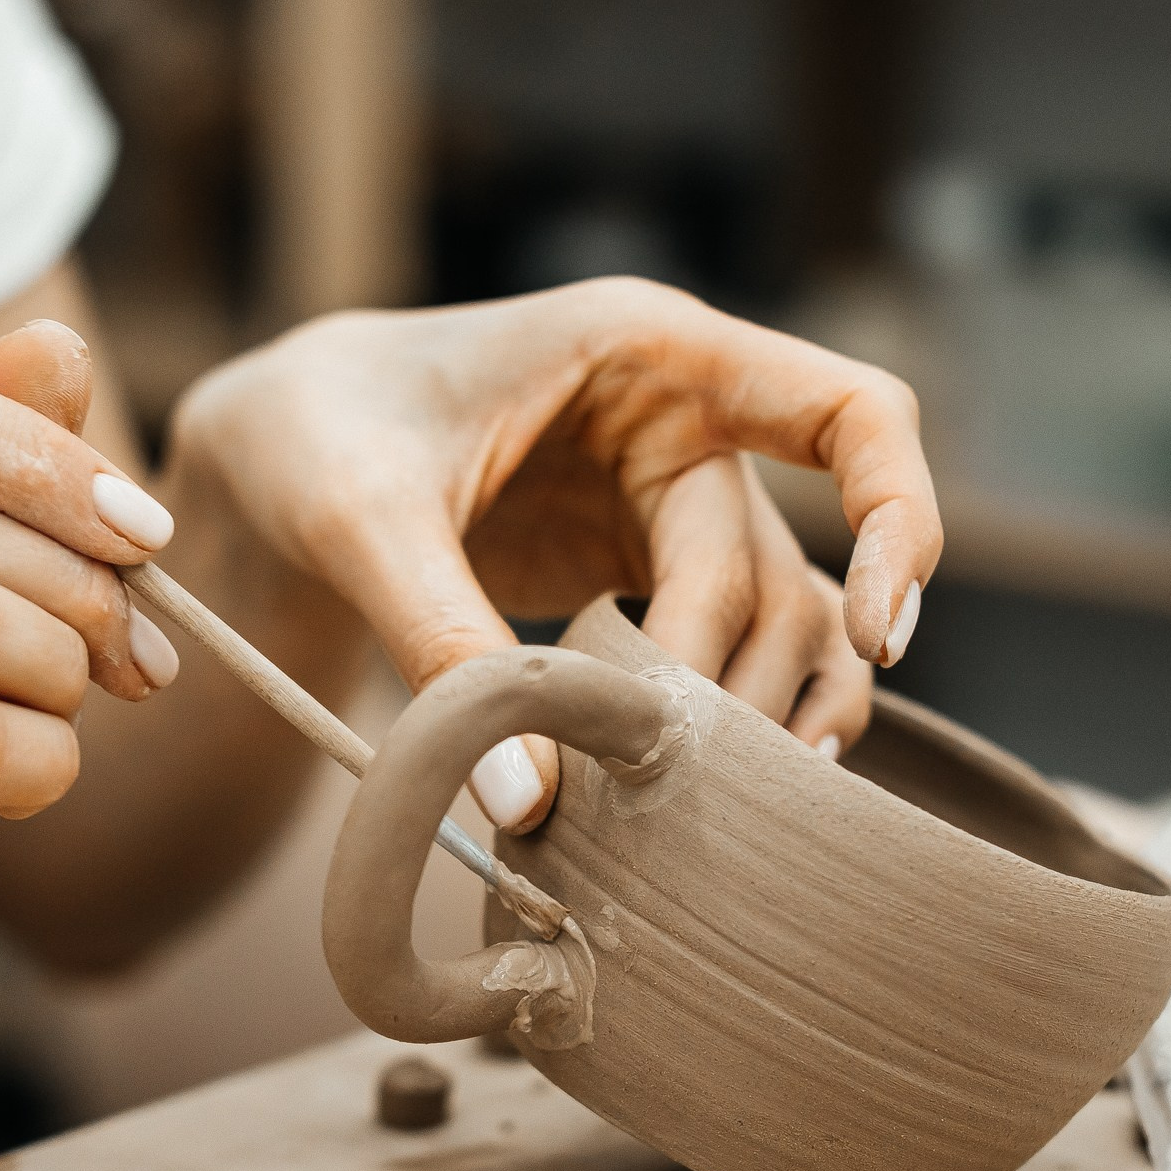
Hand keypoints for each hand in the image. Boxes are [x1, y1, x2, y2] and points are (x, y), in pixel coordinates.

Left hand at [168, 277, 941, 830]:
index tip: (882, 630)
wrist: (269, 449)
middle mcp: (686, 421)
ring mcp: (668, 503)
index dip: (901, 515)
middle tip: (677, 787)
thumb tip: (531, 801)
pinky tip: (700, 802)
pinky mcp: (638, 573)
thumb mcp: (359, 521)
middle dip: (743, 683)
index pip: (851, 409)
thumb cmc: (313, 433)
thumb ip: (441, 642)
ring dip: (759, 718)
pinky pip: (725, 653)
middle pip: (783, 569)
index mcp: (647, 352)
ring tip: (721, 817)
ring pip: (775, 625)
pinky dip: (724, 724)